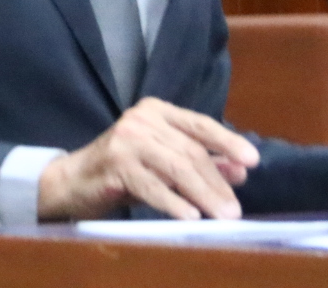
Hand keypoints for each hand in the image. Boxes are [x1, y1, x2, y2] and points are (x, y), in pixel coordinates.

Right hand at [37, 97, 260, 220]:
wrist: (73, 180)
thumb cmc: (124, 171)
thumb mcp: (164, 164)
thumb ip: (200, 163)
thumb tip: (240, 170)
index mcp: (157, 111)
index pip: (200, 124)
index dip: (228, 142)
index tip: (253, 161)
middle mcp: (142, 119)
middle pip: (190, 151)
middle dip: (217, 182)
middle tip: (234, 210)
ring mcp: (126, 139)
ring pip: (175, 168)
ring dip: (202, 195)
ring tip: (221, 216)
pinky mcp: (114, 163)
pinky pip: (152, 185)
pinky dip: (173, 202)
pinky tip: (189, 216)